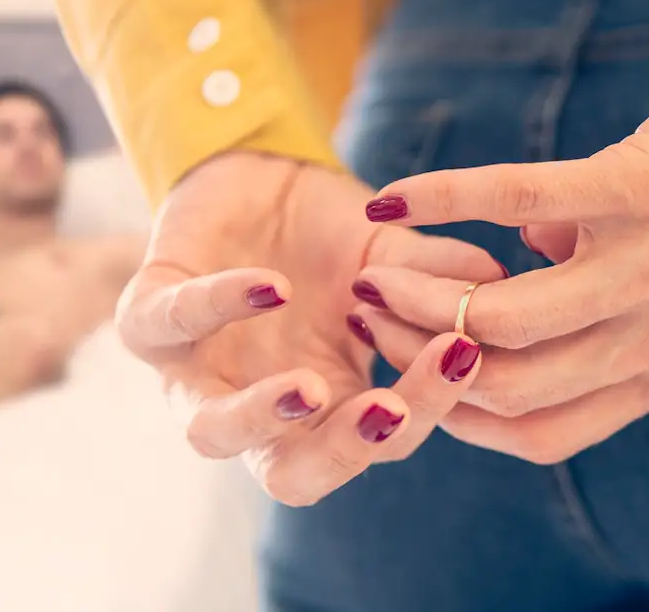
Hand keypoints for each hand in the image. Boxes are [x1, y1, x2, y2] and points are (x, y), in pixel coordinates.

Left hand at [116, 152, 499, 504]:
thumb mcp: (391, 258)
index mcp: (327, 404)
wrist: (253, 174)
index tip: (464, 354)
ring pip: (209, 432)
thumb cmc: (325, 237)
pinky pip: (169, 324)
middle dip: (344, 452)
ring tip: (308, 390)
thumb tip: (501, 285)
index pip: (380, 438)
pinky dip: (217, 306)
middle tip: (394, 414)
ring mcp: (198, 370)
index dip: (422, 411)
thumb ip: (438, 278)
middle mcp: (259, 405)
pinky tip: (270, 286)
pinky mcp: (147, 317)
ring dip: (258, 419)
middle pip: (295, 474)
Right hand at [351, 26, 648, 463]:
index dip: (451, 413)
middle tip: (368, 314)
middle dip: (416, 356)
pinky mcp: (647, 184)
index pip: (537, 430)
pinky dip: (442, 200)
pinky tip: (391, 199)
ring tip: (373, 271)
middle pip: (506, 382)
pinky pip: (518, 202)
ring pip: (504, 317)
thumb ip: (592, 307)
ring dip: (416, 295)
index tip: (399, 374)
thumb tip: (507, 275)